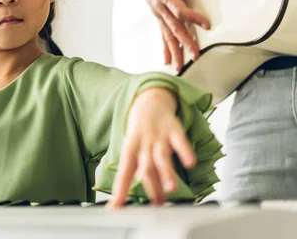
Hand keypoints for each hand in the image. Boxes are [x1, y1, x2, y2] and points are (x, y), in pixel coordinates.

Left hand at [108, 88, 195, 207]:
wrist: (149, 100)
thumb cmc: (140, 131)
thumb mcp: (133, 148)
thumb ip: (136, 170)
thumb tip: (130, 196)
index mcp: (131, 149)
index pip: (123, 172)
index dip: (119, 190)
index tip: (116, 206)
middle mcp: (143, 144)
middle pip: (146, 167)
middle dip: (151, 186)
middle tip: (156, 204)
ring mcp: (159, 137)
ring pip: (161, 156)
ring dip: (166, 173)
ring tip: (170, 189)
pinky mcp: (174, 130)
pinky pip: (180, 141)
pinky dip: (185, 151)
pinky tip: (190, 163)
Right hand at [131, 0, 209, 70]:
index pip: (179, 8)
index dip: (192, 16)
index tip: (206, 24)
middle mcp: (159, 6)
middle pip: (173, 27)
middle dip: (184, 42)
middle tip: (195, 55)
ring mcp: (157, 13)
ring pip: (167, 34)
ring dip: (174, 50)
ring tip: (181, 65)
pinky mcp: (158, 16)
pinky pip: (162, 34)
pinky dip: (165, 48)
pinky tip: (168, 60)